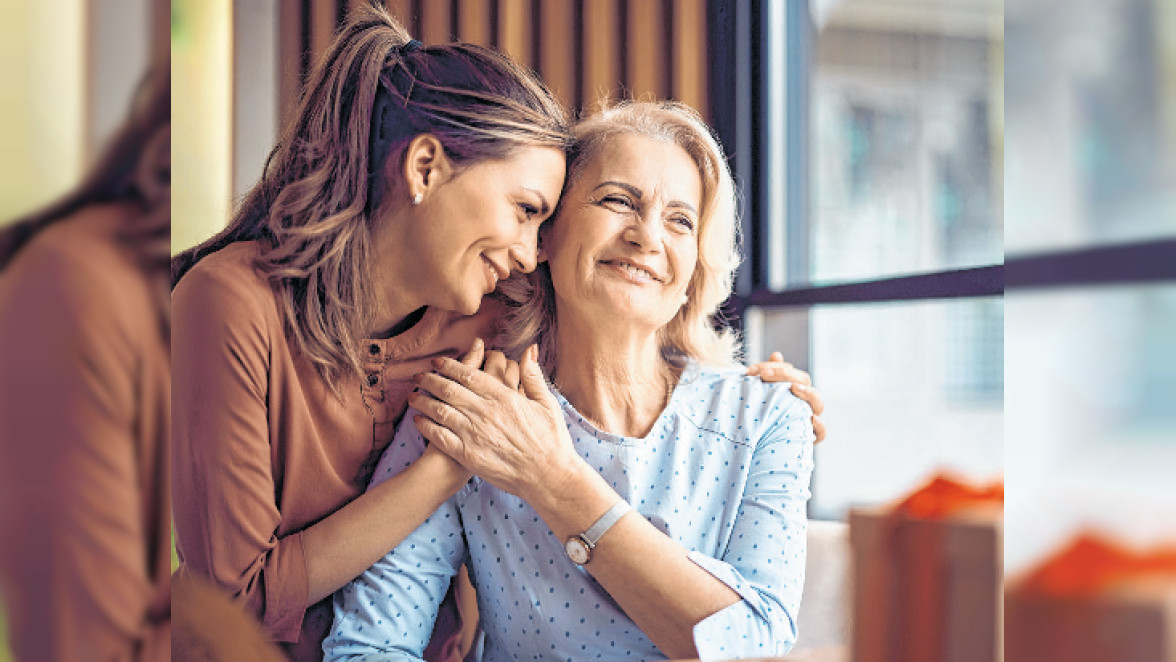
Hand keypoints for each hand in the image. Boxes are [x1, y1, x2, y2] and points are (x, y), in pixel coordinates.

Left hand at [408, 341, 579, 500]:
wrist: (548, 476)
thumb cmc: (551, 440)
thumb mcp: (547, 403)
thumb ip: (533, 375)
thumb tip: (529, 348)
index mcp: (503, 397)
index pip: (468, 375)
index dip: (449, 366)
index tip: (437, 361)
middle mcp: (485, 412)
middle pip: (448, 390)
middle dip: (429, 380)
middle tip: (418, 375)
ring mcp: (475, 434)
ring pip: (440, 411)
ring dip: (422, 401)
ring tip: (412, 396)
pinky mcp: (468, 455)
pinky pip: (440, 437)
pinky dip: (426, 427)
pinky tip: (418, 421)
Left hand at [746, 351, 826, 443]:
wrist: (759, 443)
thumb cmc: (763, 413)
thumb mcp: (763, 393)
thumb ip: (769, 374)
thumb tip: (777, 355)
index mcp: (795, 388)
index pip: (791, 371)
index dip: (774, 368)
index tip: (753, 370)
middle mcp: (804, 401)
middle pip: (804, 381)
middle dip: (784, 374)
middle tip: (764, 375)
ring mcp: (809, 417)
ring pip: (818, 404)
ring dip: (808, 393)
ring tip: (794, 388)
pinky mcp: (809, 437)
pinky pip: (821, 433)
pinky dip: (819, 426)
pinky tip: (810, 418)